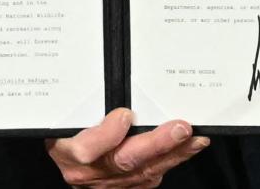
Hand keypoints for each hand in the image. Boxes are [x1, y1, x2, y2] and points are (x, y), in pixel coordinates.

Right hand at [46, 108, 208, 186]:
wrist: (69, 159)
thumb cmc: (67, 131)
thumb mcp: (64, 115)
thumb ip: (80, 104)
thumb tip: (107, 81)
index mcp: (69, 151)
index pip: (86, 150)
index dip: (107, 135)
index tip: (124, 115)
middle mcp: (88, 173)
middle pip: (124, 161)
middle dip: (156, 145)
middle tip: (179, 128)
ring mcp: (108, 183)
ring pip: (144, 172)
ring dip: (173, 154)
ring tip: (195, 138)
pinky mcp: (126, 188)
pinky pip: (151, 177)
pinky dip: (172, 161)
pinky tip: (188, 149)